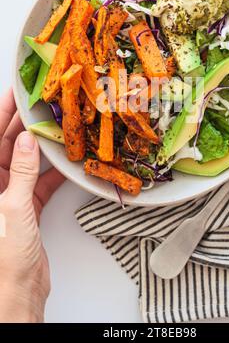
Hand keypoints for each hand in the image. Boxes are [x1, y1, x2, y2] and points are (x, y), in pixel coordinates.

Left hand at [0, 88, 64, 321]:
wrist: (18, 292)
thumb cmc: (6, 257)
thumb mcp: (14, 208)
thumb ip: (22, 172)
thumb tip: (28, 141)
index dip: (2, 114)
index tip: (16, 93)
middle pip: (8, 146)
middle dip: (24, 125)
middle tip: (41, 104)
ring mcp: (10, 196)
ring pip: (26, 162)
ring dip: (41, 147)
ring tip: (56, 126)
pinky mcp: (27, 207)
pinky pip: (39, 181)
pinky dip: (52, 171)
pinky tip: (64, 160)